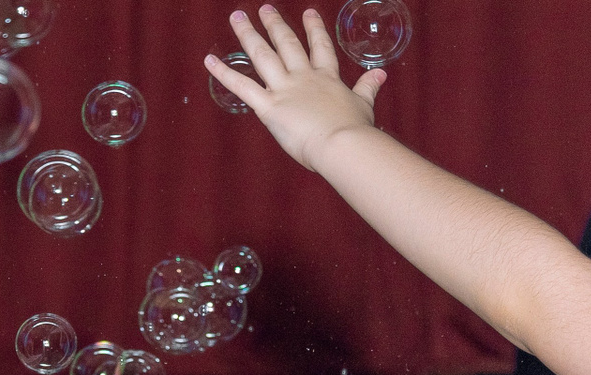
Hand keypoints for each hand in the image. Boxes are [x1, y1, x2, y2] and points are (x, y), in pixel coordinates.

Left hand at [206, 6, 386, 170]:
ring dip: (248, 35)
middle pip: (286, 44)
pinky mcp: (269, 107)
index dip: (313, 29)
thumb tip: (381, 75)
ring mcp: (285, 89)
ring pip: (262, 56)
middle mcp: (304, 77)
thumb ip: (368, 88)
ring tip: (237, 17)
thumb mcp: (364, 105)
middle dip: (275, 24)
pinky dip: (224, 73)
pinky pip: (242, 87)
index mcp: (327, 79)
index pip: (319, 47)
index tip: (308, 13)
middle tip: (265, 8)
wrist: (343, 144)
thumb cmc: (354, 132)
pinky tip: (209, 60)